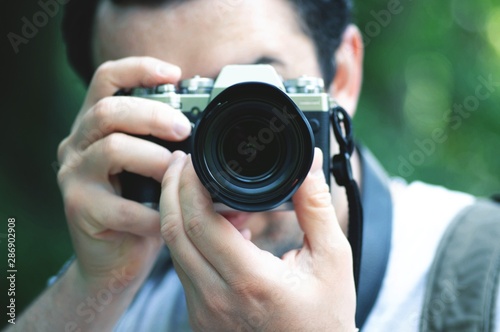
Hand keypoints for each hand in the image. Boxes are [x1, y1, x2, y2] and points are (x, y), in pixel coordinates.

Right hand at [57, 56, 190, 288]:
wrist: (114, 258)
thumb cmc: (140, 208)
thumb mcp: (152, 168)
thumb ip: (166, 144)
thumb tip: (213, 129)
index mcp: (95, 126)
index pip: (106, 80)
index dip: (138, 69)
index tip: (175, 74)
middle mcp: (77, 144)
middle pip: (108, 111)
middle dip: (153, 115)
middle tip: (185, 130)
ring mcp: (73, 176)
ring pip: (112, 149)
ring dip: (155, 160)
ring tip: (177, 174)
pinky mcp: (78, 209)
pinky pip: (121, 206)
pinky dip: (153, 212)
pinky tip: (170, 217)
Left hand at [160, 148, 356, 330]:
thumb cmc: (324, 319)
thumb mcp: (332, 260)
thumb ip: (316, 208)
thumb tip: (307, 165)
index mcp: (250, 281)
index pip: (198, 222)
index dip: (187, 184)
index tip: (192, 160)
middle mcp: (217, 299)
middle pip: (173, 232)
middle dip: (170, 189)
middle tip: (181, 163)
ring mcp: (204, 312)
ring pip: (174, 250)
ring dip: (180, 213)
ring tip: (207, 192)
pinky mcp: (200, 317)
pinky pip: (184, 269)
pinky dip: (191, 239)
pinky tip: (220, 227)